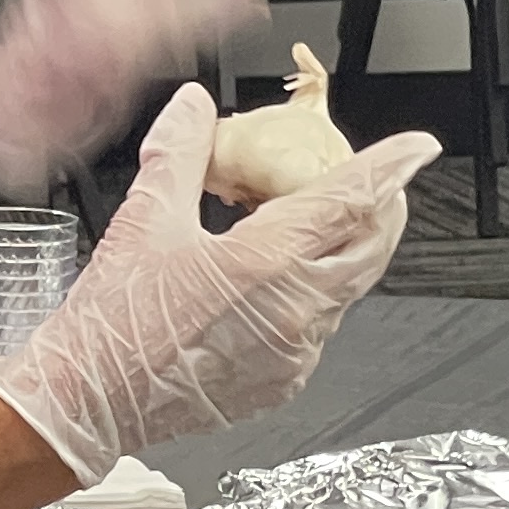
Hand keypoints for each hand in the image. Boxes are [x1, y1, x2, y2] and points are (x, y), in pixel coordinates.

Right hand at [0, 85, 438, 485]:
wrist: (89, 403)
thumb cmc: (114, 325)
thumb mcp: (144, 220)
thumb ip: (180, 152)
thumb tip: (194, 105)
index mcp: (268, 262)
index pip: (353, 200)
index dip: (391, 167)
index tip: (419, 148)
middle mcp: (296, 310)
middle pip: (371, 245)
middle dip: (381, 207)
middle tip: (372, 181)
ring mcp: (295, 351)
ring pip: (349, 286)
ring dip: (342, 250)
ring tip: (306, 226)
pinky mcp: (284, 380)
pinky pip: (321, 327)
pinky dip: (313, 295)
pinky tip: (274, 282)